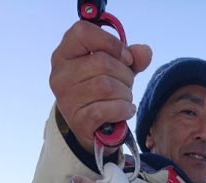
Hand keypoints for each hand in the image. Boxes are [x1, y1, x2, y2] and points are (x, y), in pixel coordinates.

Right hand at [50, 21, 151, 152]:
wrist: (90, 128)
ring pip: (106, 86)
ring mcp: (66, 99)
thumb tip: (144, 52)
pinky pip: (106, 109)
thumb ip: (131, 57)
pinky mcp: (77, 120)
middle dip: (125, 74)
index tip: (126, 58)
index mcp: (64, 53)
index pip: (83, 32)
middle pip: (102, 62)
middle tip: (127, 84)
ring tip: (126, 99)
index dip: (111, 43)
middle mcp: (60, 74)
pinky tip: (126, 111)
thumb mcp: (116, 69)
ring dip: (125, 93)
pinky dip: (123, 110)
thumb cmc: (101, 92)